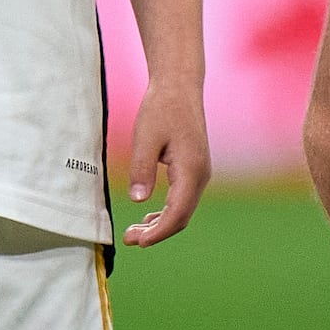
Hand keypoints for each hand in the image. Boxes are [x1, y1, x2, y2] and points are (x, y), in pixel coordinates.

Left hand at [118, 79, 208, 246]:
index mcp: (191, 169)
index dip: (159, 232)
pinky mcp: (193, 169)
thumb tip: (138, 200)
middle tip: (129, 240)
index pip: (178, 213)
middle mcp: (201, 175)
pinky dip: (166, 211)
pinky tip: (148, 216)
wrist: (179, 87)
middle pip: (182, 216)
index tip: (138, 242)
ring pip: (182, 209)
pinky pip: (182, 198)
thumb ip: (142, 169)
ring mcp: (200, 173)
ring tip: (134, 232)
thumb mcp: (145, 137)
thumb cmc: (162, 108)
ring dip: (160, 223)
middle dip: (157, 232)